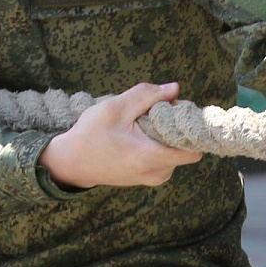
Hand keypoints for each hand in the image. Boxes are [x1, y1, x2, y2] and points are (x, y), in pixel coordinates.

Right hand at [40, 81, 201, 188]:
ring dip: (167, 135)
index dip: (191, 127)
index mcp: (150, 157)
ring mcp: (153, 178)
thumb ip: (147, 95)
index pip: (194, 150)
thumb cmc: (91, 134)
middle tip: (155, 111)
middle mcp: (156, 173)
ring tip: (142, 124)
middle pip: (187, 147)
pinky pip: (167, 157)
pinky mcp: (149, 177)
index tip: (177, 110)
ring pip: (177, 151)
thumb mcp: (116, 107)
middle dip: (177, 126)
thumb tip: (175, 89)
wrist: (71, 162)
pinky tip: (140, 135)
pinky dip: (160, 144)